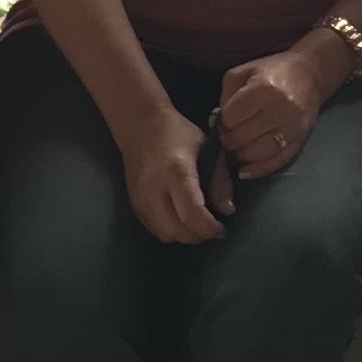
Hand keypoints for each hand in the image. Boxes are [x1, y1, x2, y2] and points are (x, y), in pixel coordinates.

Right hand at [117, 105, 224, 243]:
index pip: (192, 213)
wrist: (139, 125)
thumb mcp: (208, 148)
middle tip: (211, 228)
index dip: (209, 228)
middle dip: (199, 236)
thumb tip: (227, 212)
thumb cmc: (178, 133)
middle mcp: (155, 188)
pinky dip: (170, 231)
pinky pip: (153, 229)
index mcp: (177, 172)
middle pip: (177, 230)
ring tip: (197, 224)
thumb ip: (220, 180)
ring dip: (184, 236)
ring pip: (164, 234)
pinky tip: (180, 219)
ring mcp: (140, 197)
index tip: (221, 229)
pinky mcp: (133, 203)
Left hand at [216, 46, 330, 179]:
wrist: (310, 73)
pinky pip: (278, 160)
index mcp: (263, 88)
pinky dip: (259, 169)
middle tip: (226, 139)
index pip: (232, 118)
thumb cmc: (272, 70)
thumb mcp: (242, 72)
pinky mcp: (301, 139)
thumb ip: (226, 96)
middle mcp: (280, 108)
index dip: (222, 125)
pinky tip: (245, 172)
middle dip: (229, 141)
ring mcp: (293, 126)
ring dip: (241, 156)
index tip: (221, 124)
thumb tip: (216, 123)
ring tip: (236, 150)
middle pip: (243, 137)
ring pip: (258, 152)